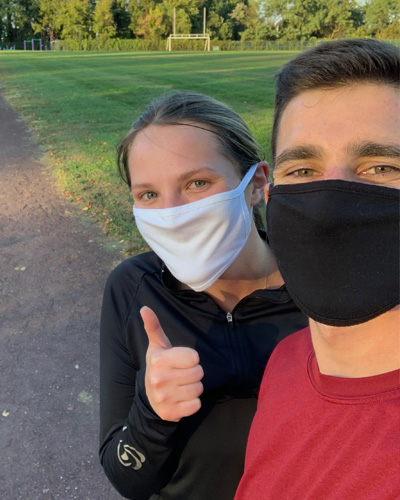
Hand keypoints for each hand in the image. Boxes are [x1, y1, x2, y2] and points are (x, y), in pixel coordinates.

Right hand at [141, 306, 203, 421]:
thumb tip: (144, 308)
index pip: (194, 357)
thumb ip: (153, 327)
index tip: (181, 362)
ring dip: (194, 388)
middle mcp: (159, 378)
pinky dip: (193, 403)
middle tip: (183, 375)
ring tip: (182, 386)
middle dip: (195, 374)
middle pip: (198, 373)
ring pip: (199, 389)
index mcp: (159, 360)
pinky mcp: (170, 413)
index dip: (191, 359)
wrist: (151, 398)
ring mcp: (164, 397)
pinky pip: (196, 405)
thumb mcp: (157, 347)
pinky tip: (182, 399)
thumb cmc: (159, 367)